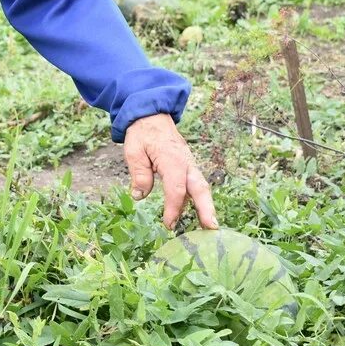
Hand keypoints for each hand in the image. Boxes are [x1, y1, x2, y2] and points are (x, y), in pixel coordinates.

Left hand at [123, 113, 217, 230]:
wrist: (151, 115)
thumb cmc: (142, 133)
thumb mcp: (133, 150)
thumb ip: (139, 173)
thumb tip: (139, 196)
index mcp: (172, 159)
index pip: (176, 189)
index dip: (173, 208)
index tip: (168, 224)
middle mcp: (186, 162)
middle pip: (200, 188)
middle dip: (206, 209)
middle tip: (211, 229)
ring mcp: (190, 164)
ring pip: (201, 187)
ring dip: (206, 206)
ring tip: (208, 227)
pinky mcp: (189, 166)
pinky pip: (196, 184)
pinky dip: (198, 199)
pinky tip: (196, 213)